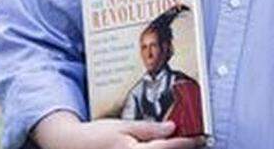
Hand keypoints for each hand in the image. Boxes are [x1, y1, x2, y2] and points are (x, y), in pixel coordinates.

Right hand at [31, 111, 206, 148]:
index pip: (168, 147)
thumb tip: (172, 128)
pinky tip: (161, 147)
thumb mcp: (122, 126)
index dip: (187, 142)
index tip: (200, 138)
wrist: (73, 147)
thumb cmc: (97, 136)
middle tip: (197, 143)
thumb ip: (148, 130)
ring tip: (181, 144)